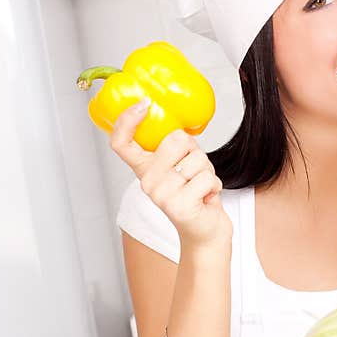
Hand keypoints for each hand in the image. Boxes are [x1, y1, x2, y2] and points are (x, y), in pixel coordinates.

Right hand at [110, 99, 232, 246]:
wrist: (205, 232)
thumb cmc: (195, 194)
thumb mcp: (180, 167)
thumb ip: (175, 148)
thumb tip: (179, 128)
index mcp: (144, 169)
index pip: (121, 143)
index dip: (126, 120)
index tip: (143, 104)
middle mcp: (148, 182)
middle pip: (174, 139)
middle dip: (195, 150)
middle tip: (195, 170)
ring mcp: (162, 195)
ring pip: (197, 159)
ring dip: (208, 171)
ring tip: (200, 187)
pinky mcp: (180, 206)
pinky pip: (208, 178)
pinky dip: (215, 186)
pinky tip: (206, 198)